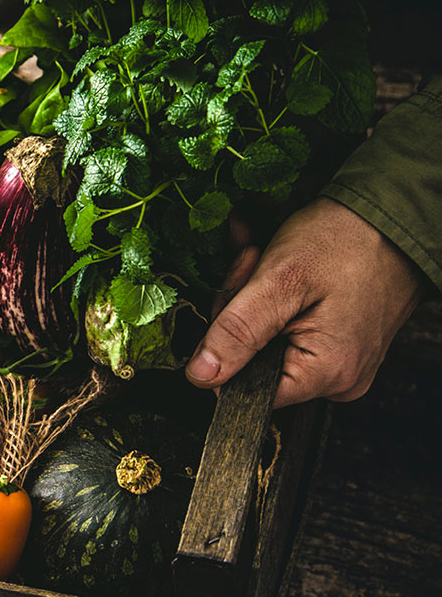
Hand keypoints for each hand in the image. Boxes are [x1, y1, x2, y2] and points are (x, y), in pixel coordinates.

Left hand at [185, 197, 426, 407]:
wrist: (393, 209)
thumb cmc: (347, 238)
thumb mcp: (278, 281)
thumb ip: (237, 333)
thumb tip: (201, 376)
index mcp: (326, 373)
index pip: (244, 387)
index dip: (225, 343)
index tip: (234, 297)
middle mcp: (338, 378)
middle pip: (253, 362)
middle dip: (239, 309)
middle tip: (251, 263)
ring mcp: (341, 361)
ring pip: (265, 341)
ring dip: (251, 295)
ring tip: (262, 256)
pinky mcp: (339, 342)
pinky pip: (287, 329)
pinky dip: (270, 296)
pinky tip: (268, 261)